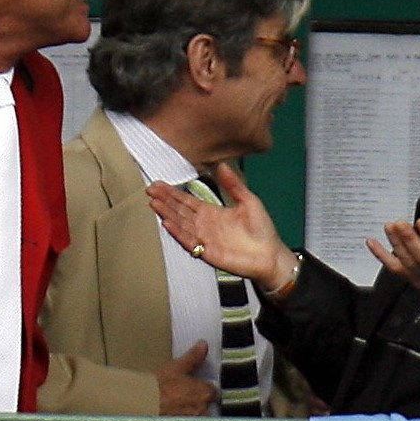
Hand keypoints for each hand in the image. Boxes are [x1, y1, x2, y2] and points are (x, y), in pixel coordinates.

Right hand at [146, 163, 296, 287]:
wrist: (270, 255)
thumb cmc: (261, 230)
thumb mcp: (248, 201)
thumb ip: (234, 185)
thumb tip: (222, 165)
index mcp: (211, 213)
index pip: (187, 201)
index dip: (172, 193)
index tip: (158, 184)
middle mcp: (204, 225)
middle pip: (179, 211)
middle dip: (164, 200)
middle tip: (149, 190)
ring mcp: (204, 239)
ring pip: (181, 224)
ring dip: (167, 214)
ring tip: (154, 203)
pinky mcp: (207, 252)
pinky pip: (189, 241)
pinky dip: (178, 232)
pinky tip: (167, 223)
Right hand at [155, 341, 216, 420]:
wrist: (140, 409)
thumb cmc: (158, 386)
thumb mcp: (175, 368)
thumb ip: (193, 357)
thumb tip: (204, 344)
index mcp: (204, 393)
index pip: (211, 391)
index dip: (201, 390)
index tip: (190, 389)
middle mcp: (204, 411)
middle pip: (205, 408)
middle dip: (196, 405)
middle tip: (178, 402)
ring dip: (188, 419)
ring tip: (171, 415)